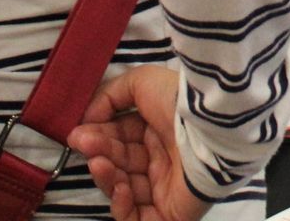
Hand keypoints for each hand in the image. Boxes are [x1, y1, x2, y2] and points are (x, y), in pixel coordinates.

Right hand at [68, 66, 210, 220]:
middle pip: (119, 164)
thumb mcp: (142, 82)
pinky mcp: (170, 213)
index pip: (120, 140)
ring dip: (106, 177)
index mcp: (158, 131)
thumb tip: (88, 119)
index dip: (98, 137)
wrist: (211, 128)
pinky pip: (137, 217)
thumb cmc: (178, 102)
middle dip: (98, 153)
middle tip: (84, 144)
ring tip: (100, 162)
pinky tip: (120, 186)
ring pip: (123, 190)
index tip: (77, 134)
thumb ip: (110, 96)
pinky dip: (121, 205)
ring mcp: (166, 187)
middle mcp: (162, 158)